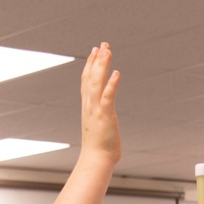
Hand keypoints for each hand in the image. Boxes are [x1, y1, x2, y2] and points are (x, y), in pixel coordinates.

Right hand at [80, 42, 120, 164]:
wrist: (96, 159)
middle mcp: (89, 104)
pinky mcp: (105, 116)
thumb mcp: (99, 127)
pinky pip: (108, 97)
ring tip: (107, 50)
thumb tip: (104, 118)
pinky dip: (112, 84)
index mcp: (88, 106)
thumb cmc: (100, 147)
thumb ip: (100, 118)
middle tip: (102, 44)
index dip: (90, 65)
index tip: (94, 51)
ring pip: (97, 82)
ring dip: (102, 65)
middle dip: (97, 59)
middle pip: (91, 76)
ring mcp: (96, 109)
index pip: (87, 80)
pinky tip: (116, 73)